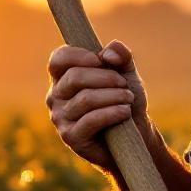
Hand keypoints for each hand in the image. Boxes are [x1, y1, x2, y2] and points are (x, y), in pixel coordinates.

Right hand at [46, 40, 151, 170]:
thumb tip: (108, 54)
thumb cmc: (125, 100)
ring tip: (128, 99)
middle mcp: (55, 96)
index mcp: (63, 77)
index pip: (58, 59)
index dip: (78, 55)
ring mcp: (60, 118)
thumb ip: (121, 56)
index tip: (100, 60)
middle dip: (106, 78)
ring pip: (86, 99)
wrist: (135, 134)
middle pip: (75, 77)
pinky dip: (112, 113)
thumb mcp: (127, 73)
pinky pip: (90, 120)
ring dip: (114, 96)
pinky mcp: (70, 137)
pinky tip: (125, 112)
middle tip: (125, 85)